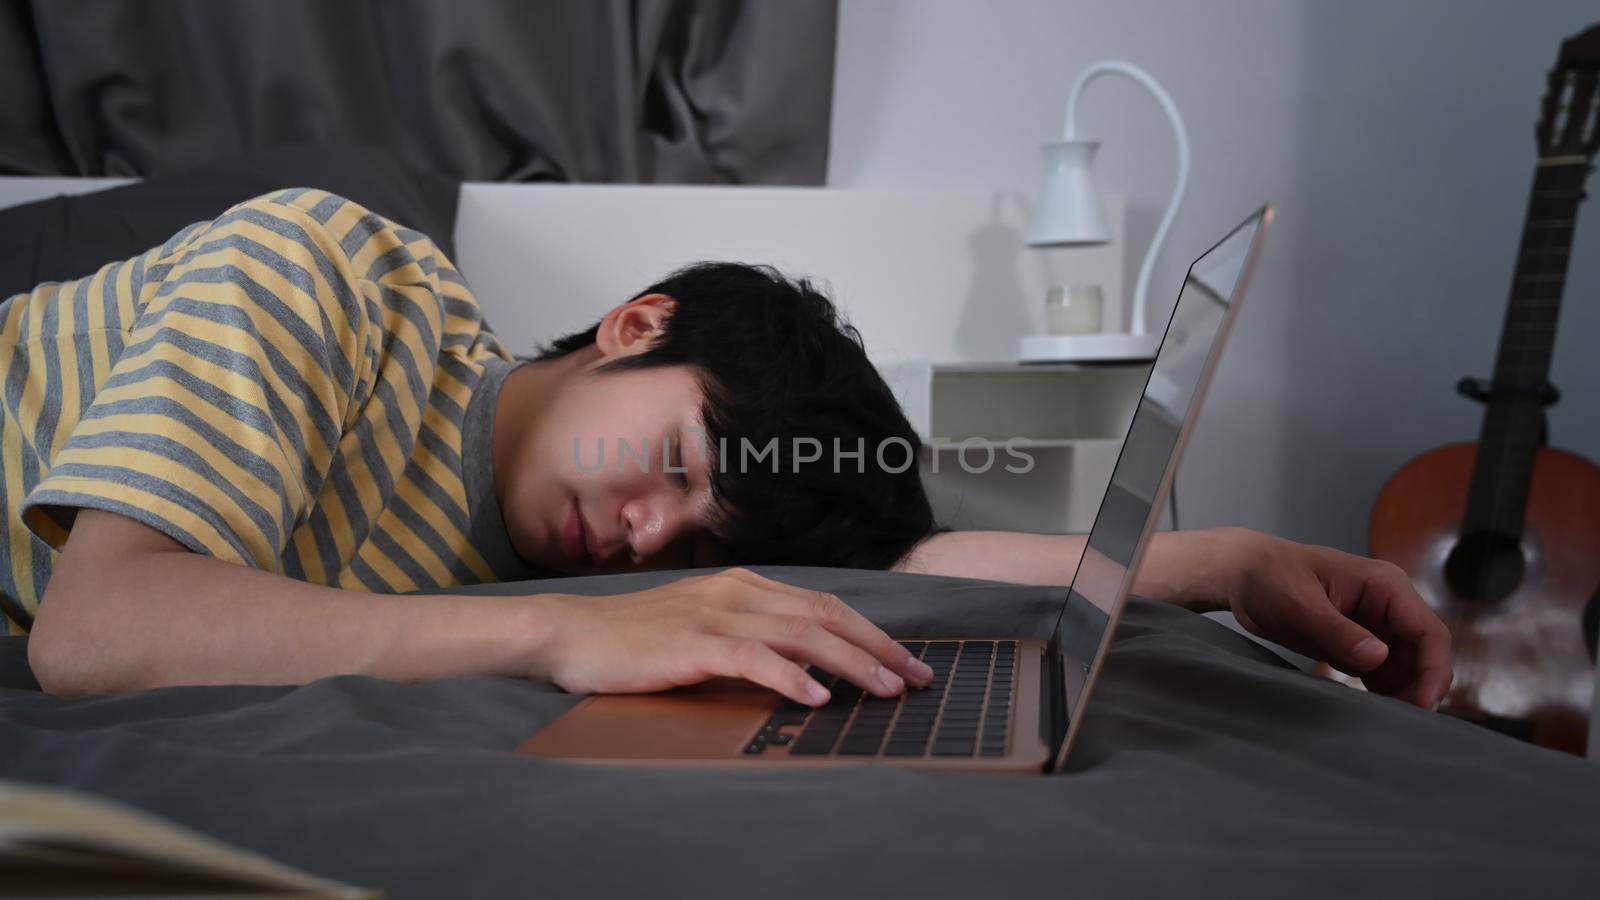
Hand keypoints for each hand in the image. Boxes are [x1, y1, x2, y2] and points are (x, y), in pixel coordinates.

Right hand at [533, 567, 934, 705]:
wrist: (570, 635)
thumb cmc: (635, 639)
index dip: (871, 632)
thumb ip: (748, 639)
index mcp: (743, 585)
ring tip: (886, 690)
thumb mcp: (702, 630)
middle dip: (879, 647)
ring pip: (801, 634)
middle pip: (826, 615)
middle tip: (918, 678)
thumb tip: (804, 667)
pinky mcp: (690, 643)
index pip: (824, 605)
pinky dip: (792, 677)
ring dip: (851, 663)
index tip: (906, 661)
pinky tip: (818, 698)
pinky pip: (753, 658)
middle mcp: (736, 591)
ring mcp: (713, 614)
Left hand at [1201, 528, 1452, 708]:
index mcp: (1385, 586)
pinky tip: (1371, 710)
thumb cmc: (1268, 577)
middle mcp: (1387, 605)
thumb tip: (1379, 658)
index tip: (1424, 705)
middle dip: (1420, 687)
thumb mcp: (1299, 605)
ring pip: (1406, 667)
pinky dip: (1382, 691)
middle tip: (1403, 723)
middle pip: (1424, 653)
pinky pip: (1382, 671)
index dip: (1434, 670)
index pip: (1428, 631)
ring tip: (1386, 722)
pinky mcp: (1356, 642)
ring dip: (1402, 693)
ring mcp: (1374, 625)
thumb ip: (1338, 632)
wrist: (1240, 575)